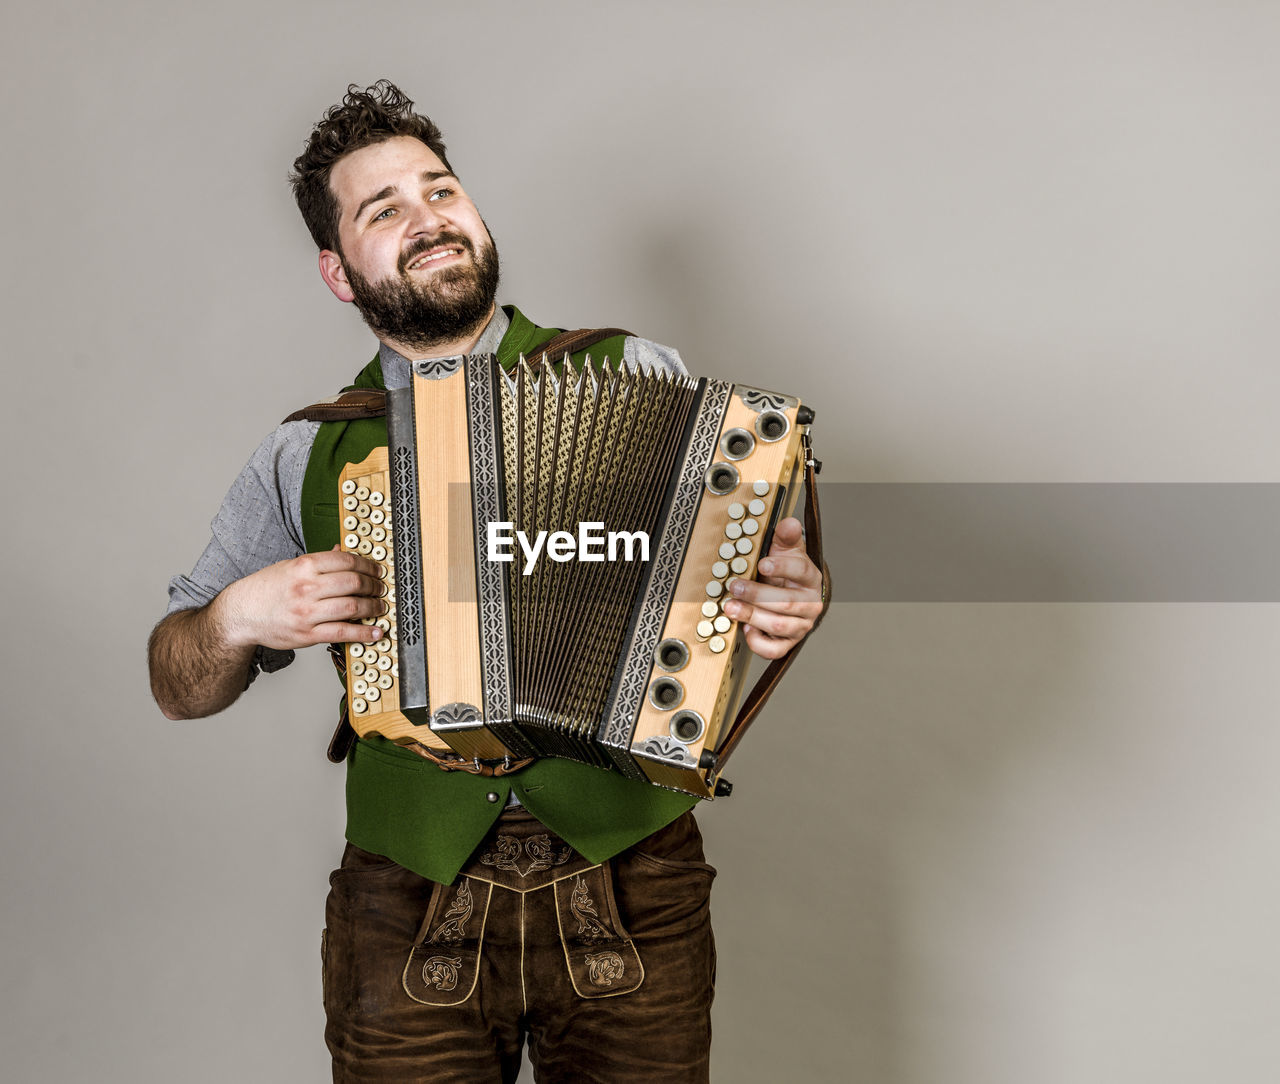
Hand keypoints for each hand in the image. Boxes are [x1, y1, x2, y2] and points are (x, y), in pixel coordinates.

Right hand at [215, 547, 387, 650]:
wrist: (240, 614)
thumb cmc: (266, 589)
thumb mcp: (289, 566)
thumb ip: (318, 562)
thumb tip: (343, 550)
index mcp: (302, 566)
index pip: (346, 560)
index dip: (368, 565)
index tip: (376, 569)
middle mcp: (306, 588)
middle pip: (353, 583)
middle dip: (374, 585)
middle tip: (381, 588)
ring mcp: (307, 613)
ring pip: (352, 607)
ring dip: (373, 607)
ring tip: (380, 606)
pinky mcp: (307, 635)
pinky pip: (342, 633)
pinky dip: (364, 633)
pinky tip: (376, 632)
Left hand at [722, 517, 824, 659]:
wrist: (793, 596)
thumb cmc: (787, 573)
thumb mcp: (786, 551)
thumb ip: (787, 537)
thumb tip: (789, 523)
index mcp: (811, 578)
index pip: (801, 571)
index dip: (781, 567)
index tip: (762, 563)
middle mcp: (810, 604)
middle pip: (786, 602)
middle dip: (757, 594)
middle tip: (735, 586)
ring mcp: (801, 626)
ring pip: (779, 625)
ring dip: (752, 616)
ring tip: (731, 607)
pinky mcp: (788, 643)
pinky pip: (774, 649)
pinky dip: (758, 641)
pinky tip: (745, 629)